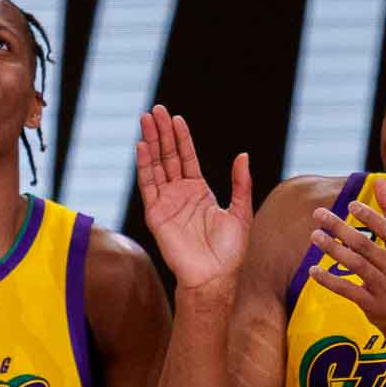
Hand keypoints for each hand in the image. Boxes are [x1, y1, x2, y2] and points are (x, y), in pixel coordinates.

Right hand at [134, 105, 252, 292]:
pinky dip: (145, 166)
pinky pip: (149, 186)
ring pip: (156, 166)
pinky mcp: (156, 215)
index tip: (175, 118)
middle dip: (161, 133)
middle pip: (168, 157)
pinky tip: (142, 147)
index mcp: (198, 192)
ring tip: (145, 120)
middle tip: (154, 110)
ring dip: (150, 142)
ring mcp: (166, 203)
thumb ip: (240, 184)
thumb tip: (242, 156)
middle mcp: (179, 194)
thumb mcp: (241, 211)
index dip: (181, 138)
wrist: (215, 276)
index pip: (186, 158)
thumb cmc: (229, 251)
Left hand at [308, 193, 385, 340]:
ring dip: (333, 250)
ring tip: (314, 236)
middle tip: (319, 214)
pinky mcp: (371, 304)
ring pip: (355, 266)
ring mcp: (385, 288)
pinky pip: (347, 290)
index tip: (351, 204)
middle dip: (341, 229)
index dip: (372, 218)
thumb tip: (380, 181)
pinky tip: (313, 270)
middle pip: (367, 247)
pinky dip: (329, 280)